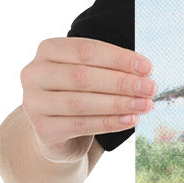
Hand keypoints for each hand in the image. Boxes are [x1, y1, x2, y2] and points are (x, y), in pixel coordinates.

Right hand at [20, 38, 156, 162]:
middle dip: (121, 82)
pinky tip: (130, 120)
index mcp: (48, 50)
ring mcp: (34, 102)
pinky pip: (81, 125)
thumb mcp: (91, 73)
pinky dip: (109, 122)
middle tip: (150, 88)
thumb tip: (145, 72)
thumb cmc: (80, 93)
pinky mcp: (43, 129)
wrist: (58, 132)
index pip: (86, 50)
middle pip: (83, 76)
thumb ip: (111, 68)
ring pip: (81, 102)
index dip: (118, 58)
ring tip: (145, 105)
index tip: (147, 67)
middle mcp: (34, 74)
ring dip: (119, 103)